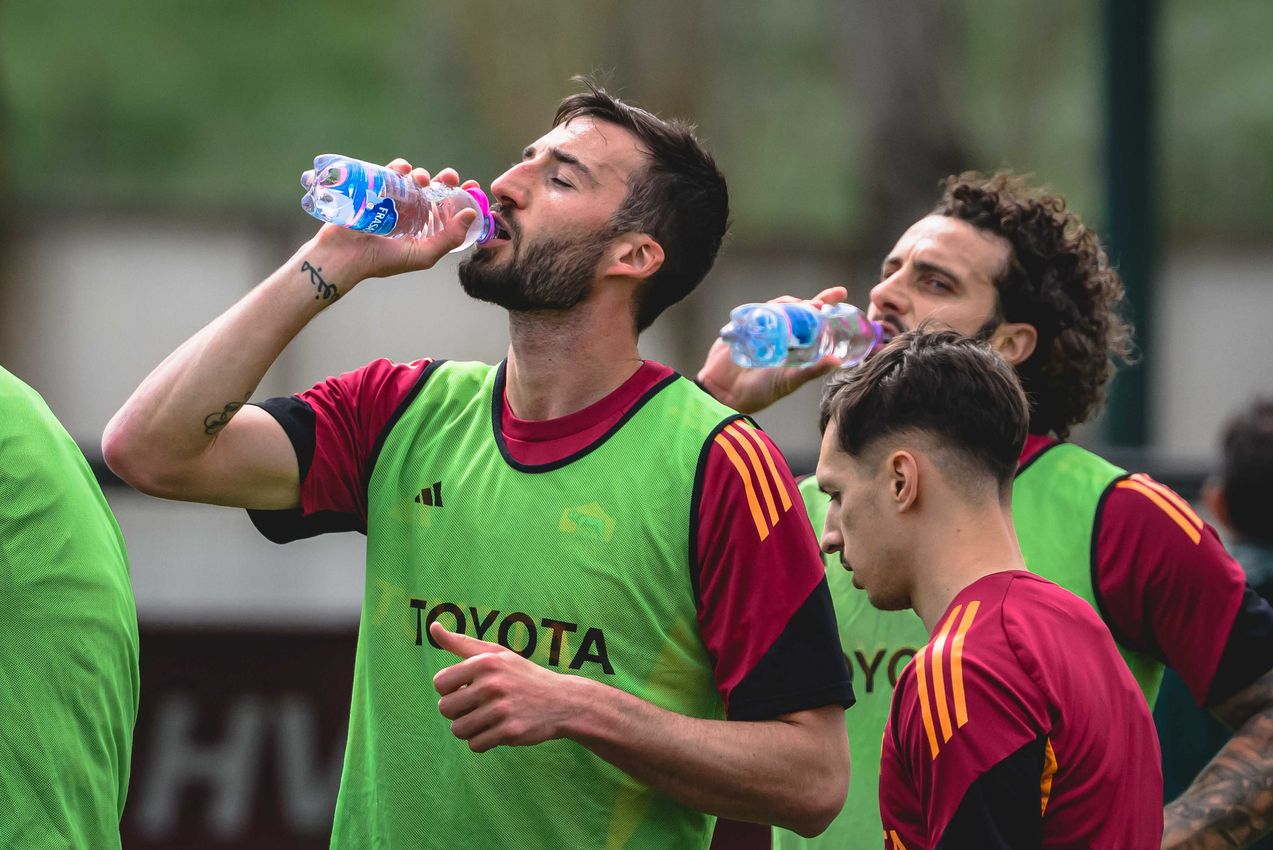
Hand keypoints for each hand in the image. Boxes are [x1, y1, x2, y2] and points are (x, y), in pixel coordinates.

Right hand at [313, 159, 480, 283]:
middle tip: (449, 176)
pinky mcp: (375, 190)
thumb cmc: (383, 260)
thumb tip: (471, 214)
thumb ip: (449, 238)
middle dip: (444, 180)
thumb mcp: (423, 255)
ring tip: (421, 179)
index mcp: (424, 229)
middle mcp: (411, 214)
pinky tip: (404, 169)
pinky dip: (399, 167)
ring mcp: (392, 201)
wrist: (345, 255)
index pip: (447, 210)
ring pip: (413, 180)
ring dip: (421, 175)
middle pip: (433, 191)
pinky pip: (390, 173)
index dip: (460, 197)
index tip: (472, 186)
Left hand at [431, 621, 580, 752]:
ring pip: (458, 730)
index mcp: (485, 661)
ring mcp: (501, 709)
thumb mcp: (496, 654)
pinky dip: (482, 741)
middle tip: (477, 706)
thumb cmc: (522, 675)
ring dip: (468, 728)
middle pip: (445, 708)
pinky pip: (475, 745)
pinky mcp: (509, 732)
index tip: (467, 689)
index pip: (440, 683)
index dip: (450, 689)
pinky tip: (497, 730)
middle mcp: (492, 684)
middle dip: (457, 711)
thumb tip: (432, 627)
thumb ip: (462, 643)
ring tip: (486, 719)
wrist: (562, 701)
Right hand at [696, 287, 849, 413]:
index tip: (840, 293)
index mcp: (793, 346)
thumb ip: (812, 370)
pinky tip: (772, 311)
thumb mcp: (789, 381)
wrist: (725, 395)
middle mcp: (779, 334)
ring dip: (789, 304)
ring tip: (799, 307)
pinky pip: (754, 312)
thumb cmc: (759, 392)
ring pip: (777, 307)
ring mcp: (760, 328)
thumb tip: (837, 361)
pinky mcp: (742, 327)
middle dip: (809, 303)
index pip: (813, 321)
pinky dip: (763, 310)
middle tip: (820, 304)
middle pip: (796, 309)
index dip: (825, 305)